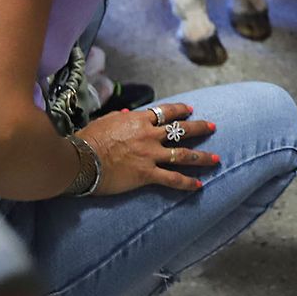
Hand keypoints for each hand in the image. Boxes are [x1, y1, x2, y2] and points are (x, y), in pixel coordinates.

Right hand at [76, 103, 219, 193]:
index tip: (190, 110)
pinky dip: (186, 183)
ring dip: (202, 157)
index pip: (165, 112)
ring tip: (216, 159)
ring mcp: (150, 155)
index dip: (180, 110)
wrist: (80, 160)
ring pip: (183, 155)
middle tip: (212, 127)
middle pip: (181, 130)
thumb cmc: (89, 140)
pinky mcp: (147, 174)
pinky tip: (199, 185)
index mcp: (139, 121)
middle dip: (199, 128)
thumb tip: (129, 113)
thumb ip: (121, 117)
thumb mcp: (106, 121)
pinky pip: (172, 179)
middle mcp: (149, 136)